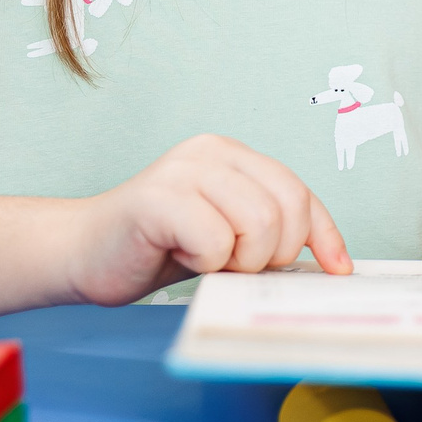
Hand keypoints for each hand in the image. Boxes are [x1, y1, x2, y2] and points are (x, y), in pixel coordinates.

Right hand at [68, 135, 350, 304]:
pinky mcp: (158, 197)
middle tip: (236, 266)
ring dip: (239, 261)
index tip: (338, 270)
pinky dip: (205, 263)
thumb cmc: (157, 248)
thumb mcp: (226, 235)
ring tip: (207, 260)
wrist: (82, 253)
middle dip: (273, 255)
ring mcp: (184, 169)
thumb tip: (329, 262)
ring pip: (259, 224)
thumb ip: (267, 233)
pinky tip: (179, 256)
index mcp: (234, 155)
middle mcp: (212, 152)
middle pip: (287, 209)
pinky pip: (215, 241)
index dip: (325, 235)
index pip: (300, 192)